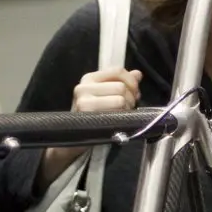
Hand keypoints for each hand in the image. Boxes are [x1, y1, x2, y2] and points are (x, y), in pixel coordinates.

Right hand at [38, 68, 144, 188]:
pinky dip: (122, 117)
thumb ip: (121, 83)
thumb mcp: (105, 95)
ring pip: (120, 98)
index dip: (131, 82)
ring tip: (122, 115)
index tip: (134, 93)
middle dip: (131, 98)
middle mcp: (83, 87)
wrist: (73, 139)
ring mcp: (83, 101)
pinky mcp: (87, 116)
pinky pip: (115, 112)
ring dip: (127, 109)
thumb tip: (137, 74)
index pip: (117, 71)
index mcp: (89, 78)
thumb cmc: (91, 117)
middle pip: (121, 86)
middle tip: (128, 108)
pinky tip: (117, 121)